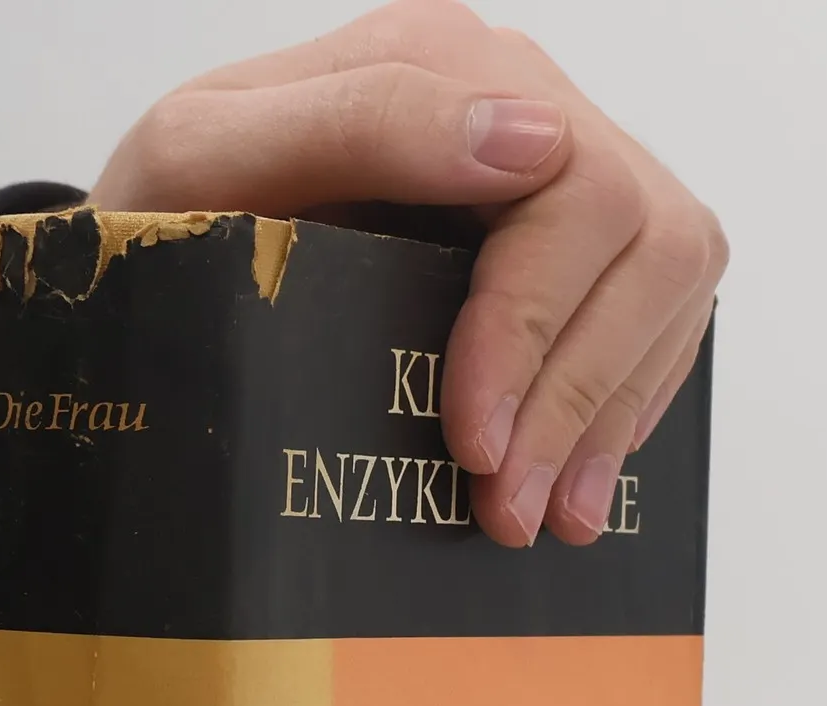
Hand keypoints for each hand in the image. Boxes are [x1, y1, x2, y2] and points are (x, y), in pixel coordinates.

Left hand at [89, 0, 726, 548]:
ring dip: (609, 414)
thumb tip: (526, 141)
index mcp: (442, 65)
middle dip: (574, 392)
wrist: (157, 265)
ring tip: (544, 518)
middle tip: (506, 509)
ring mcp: (559, 180)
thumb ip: (360, 120)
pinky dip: (622, 410)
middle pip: (641, 237)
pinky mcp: (574, 257)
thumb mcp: (207, 156)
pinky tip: (572, 480)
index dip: (532, 326)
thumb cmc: (169, 215)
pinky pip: (658, 320)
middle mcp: (520, 106)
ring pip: (669, 278)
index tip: (473, 441)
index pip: (567, 185)